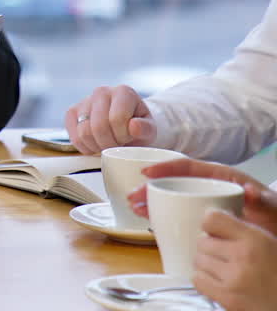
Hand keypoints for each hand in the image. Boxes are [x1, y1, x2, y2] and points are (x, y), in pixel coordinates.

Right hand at [65, 84, 155, 154]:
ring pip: (84, 132)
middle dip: (109, 143)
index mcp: (123, 92)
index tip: (128, 138)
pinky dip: (85, 147)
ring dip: (97, 146)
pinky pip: (73, 137)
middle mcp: (101, 92)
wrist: (126, 123)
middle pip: (99, 126)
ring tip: (107, 145)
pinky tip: (95, 145)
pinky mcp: (71, 113)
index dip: (123, 135)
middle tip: (117, 145)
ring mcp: (84, 101)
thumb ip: (146, 128)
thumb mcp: (150, 129)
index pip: (117, 118)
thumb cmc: (139, 127)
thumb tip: (134, 126)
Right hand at [127, 158, 276, 234]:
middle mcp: (207, 185)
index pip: (188, 167)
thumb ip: (262, 200)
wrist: (275, 229)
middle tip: (133, 196)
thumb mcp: (271, 206)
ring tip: (134, 206)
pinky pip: (174, 208)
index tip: (147, 172)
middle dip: (150, 187)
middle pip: (173, 181)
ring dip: (150, 199)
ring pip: (170, 195)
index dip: (166, 168)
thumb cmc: (274, 214)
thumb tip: (251, 192)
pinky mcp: (199, 214)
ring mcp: (201, 199)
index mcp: (220, 176)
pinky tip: (146, 217)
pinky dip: (158, 211)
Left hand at [194, 209, 276, 310]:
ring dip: (207, 265)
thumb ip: (242, 229)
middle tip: (225, 256)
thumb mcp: (267, 242)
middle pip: (202, 241)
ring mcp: (234, 278)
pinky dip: (205, 281)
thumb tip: (211, 218)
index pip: (212, 219)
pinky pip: (198, 280)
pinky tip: (220, 282)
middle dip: (211, 248)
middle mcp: (243, 256)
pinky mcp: (228, 298)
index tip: (215, 231)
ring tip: (225, 270)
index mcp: (255, 238)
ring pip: (198, 260)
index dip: (211, 225)